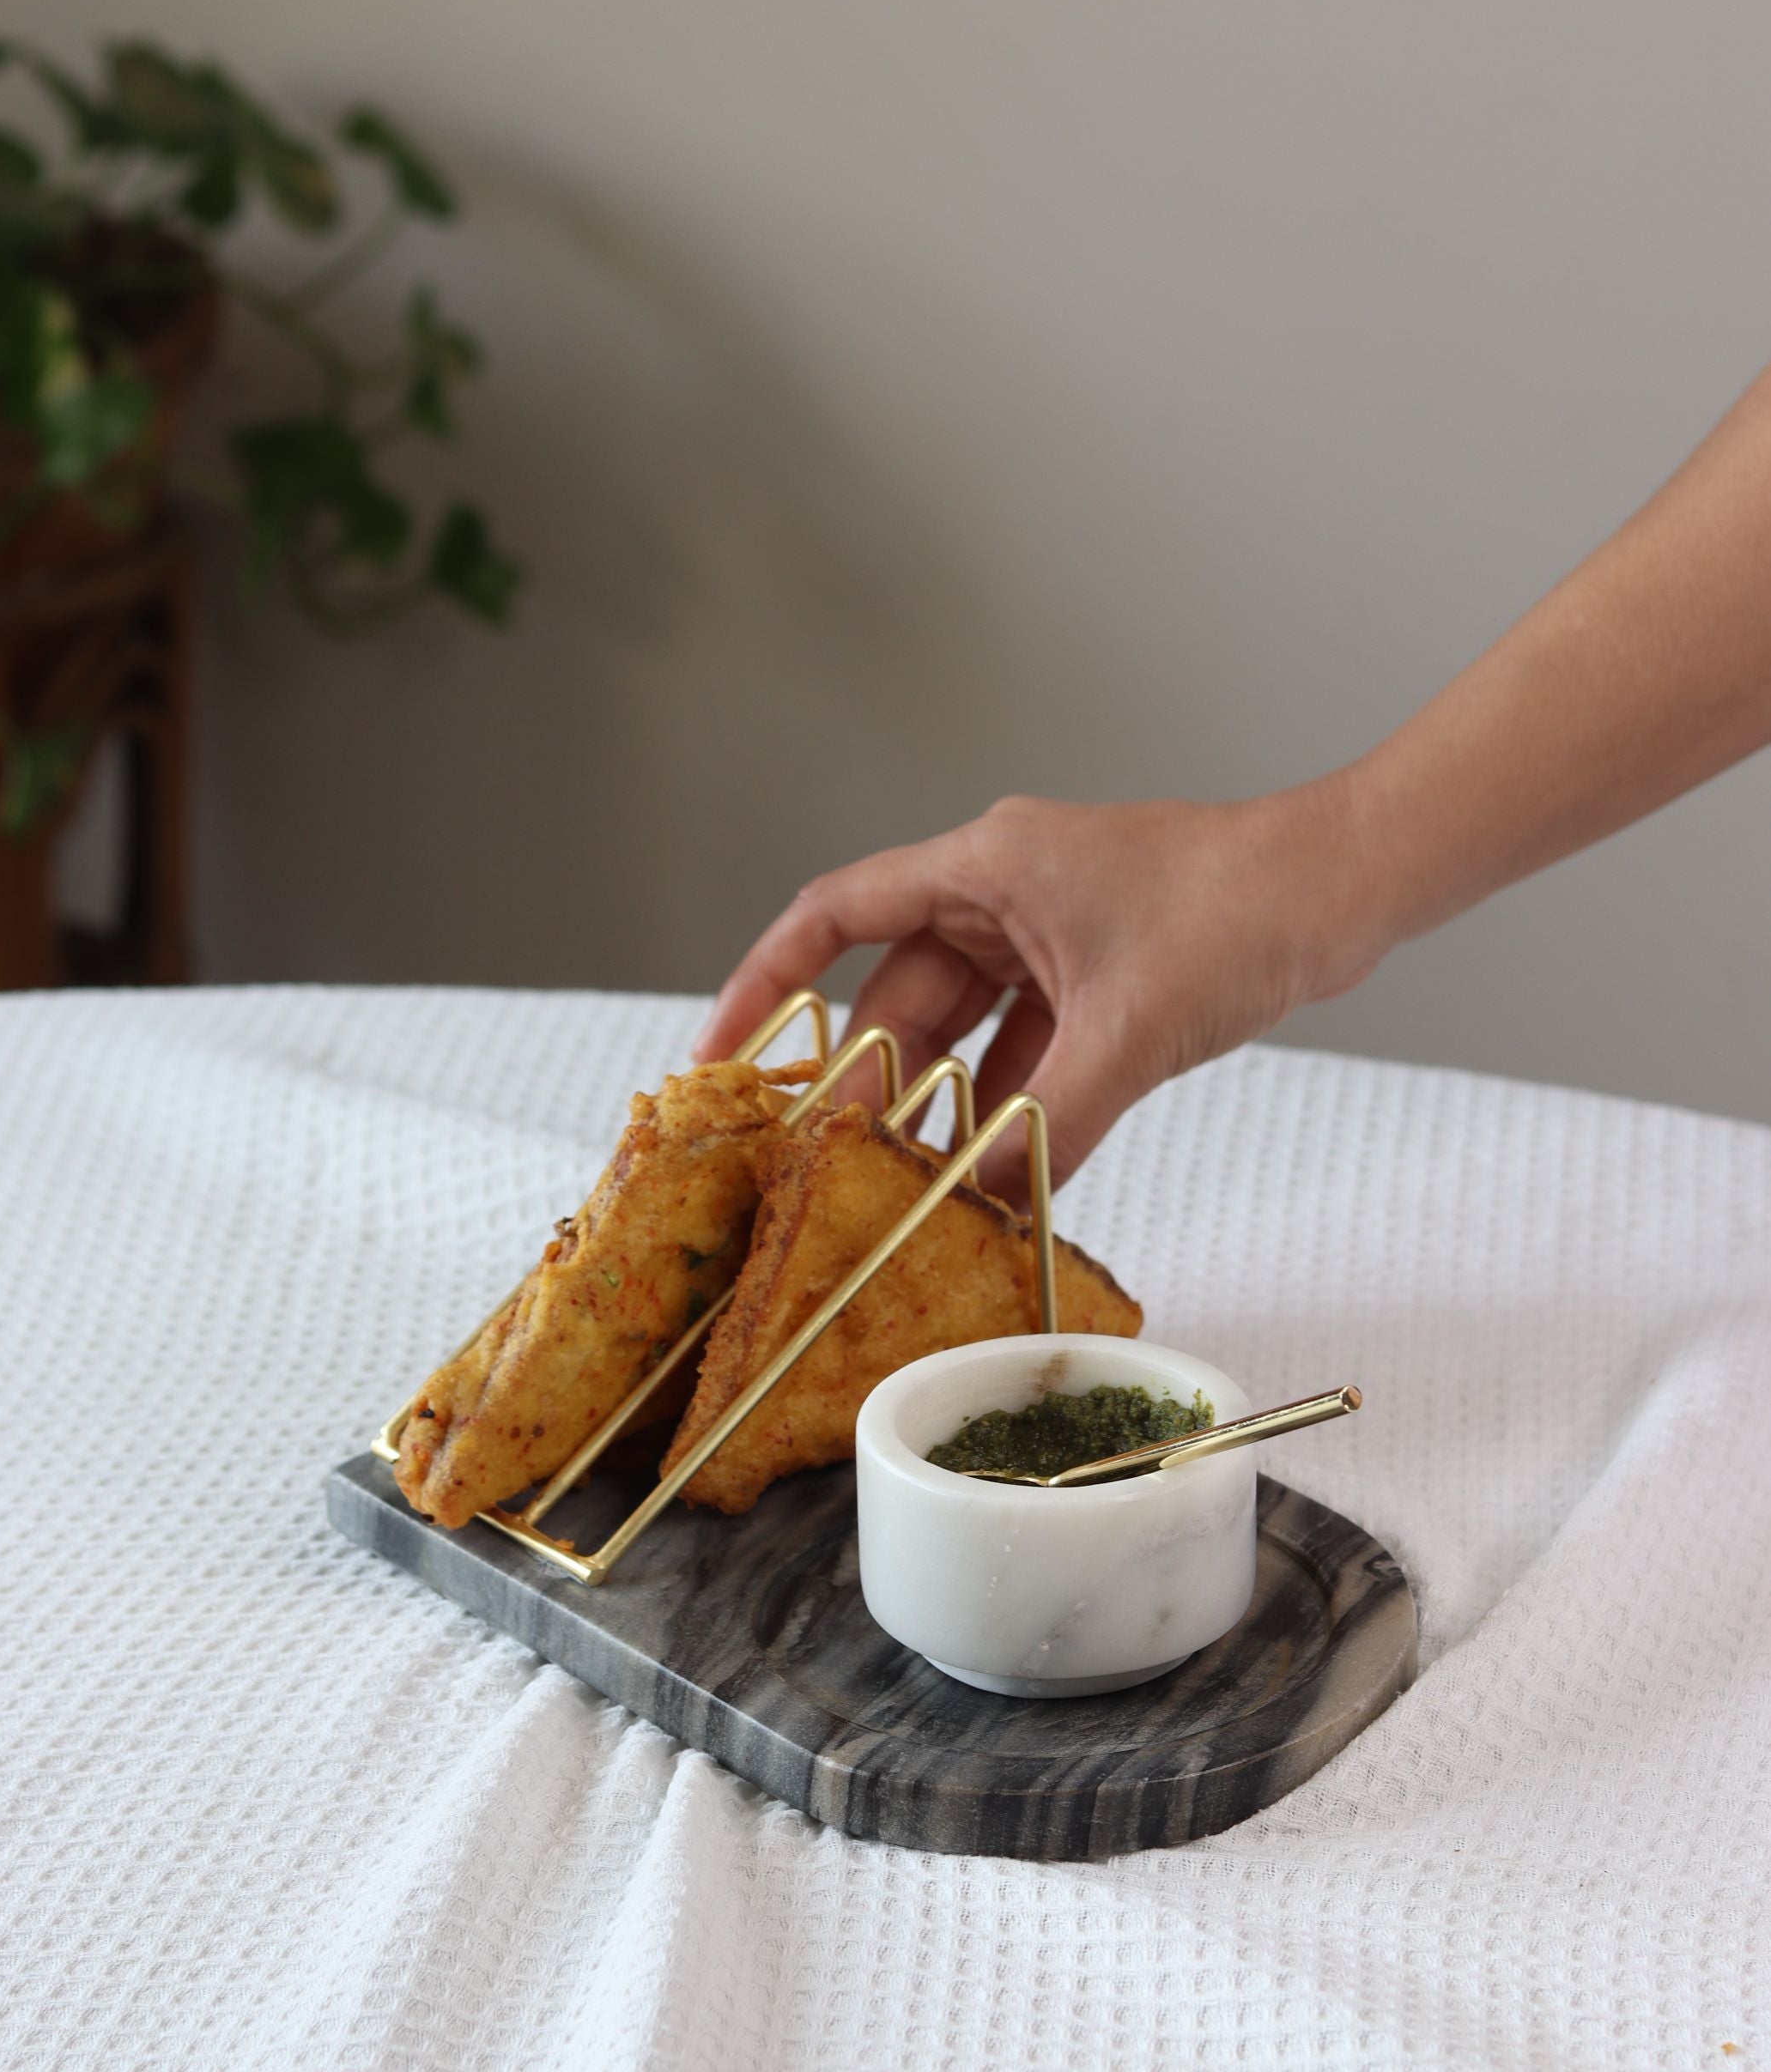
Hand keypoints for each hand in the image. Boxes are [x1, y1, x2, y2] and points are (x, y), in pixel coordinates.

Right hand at [694, 782, 1384, 1194]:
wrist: (1348, 885)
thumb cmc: (1242, 907)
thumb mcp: (1128, 1029)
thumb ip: (1046, 1122)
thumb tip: (978, 1204)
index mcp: (984, 867)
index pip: (836, 918)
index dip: (767, 987)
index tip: (723, 1060)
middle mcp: (1002, 894)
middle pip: (900, 995)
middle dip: (867, 1082)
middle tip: (823, 1167)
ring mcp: (1050, 937)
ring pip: (966, 1031)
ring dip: (945, 1105)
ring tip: (902, 1186)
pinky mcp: (1096, 976)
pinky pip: (1028, 1049)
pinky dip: (1013, 1106)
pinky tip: (998, 1175)